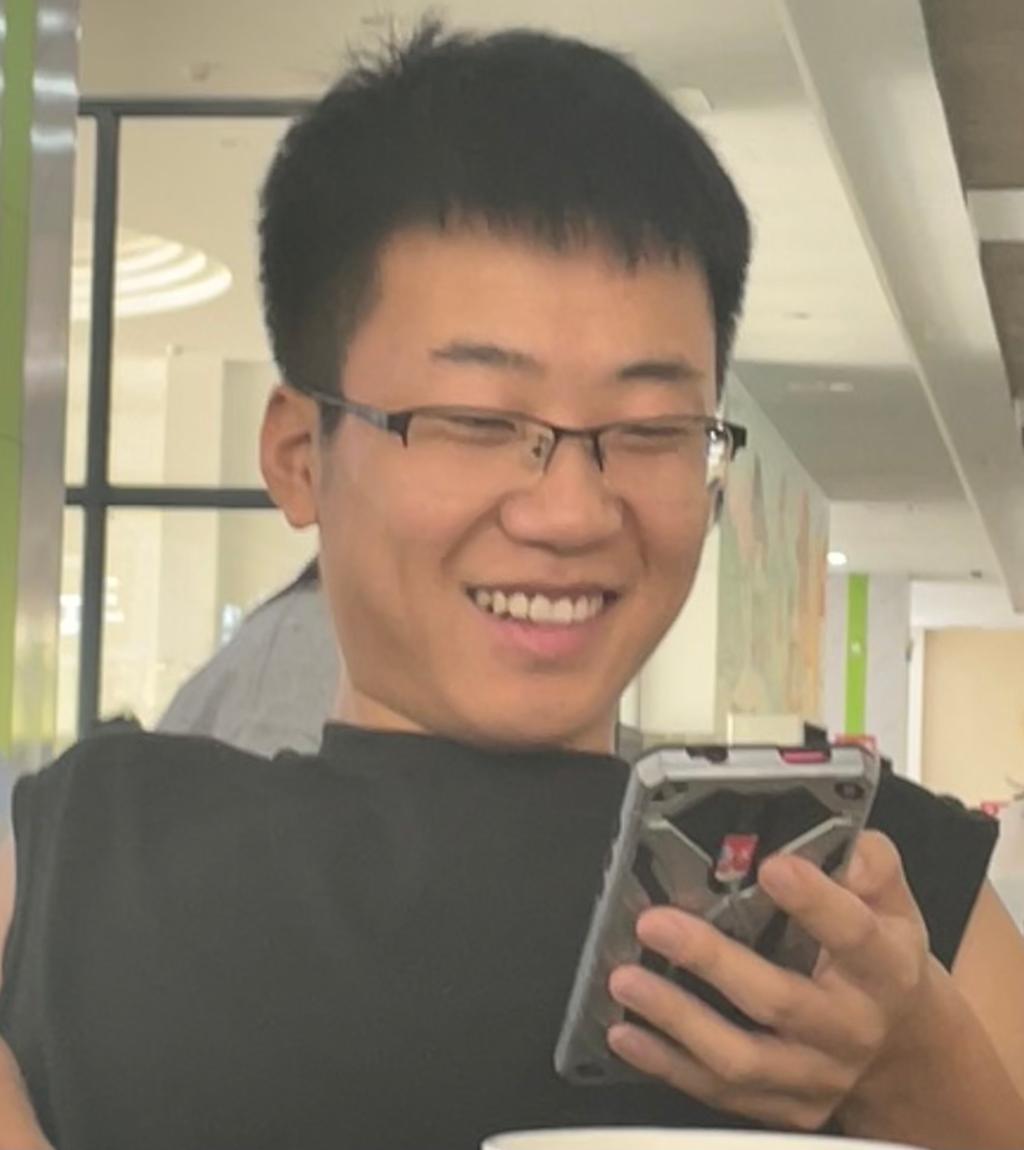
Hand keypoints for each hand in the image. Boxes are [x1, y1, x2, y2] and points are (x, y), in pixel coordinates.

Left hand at [606, 831, 934, 1131]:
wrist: (907, 1047)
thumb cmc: (882, 958)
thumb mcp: (894, 905)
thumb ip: (872, 865)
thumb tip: (844, 841)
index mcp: (883, 969)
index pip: (853, 934)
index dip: (814, 902)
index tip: (772, 868)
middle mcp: (851, 1028)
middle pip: (780, 999)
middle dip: (711, 960)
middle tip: (655, 924)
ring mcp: (817, 1075)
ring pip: (741, 1058)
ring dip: (677, 1019)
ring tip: (626, 981)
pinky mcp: (786, 1106)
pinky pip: (721, 1092)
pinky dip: (668, 1064)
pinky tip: (628, 1033)